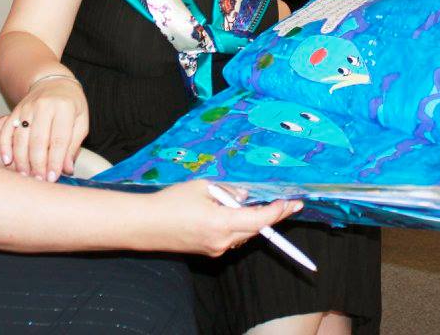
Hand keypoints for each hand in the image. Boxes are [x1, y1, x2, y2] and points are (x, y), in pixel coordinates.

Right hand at [0, 76, 88, 180]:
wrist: (53, 83)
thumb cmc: (71, 105)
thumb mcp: (81, 121)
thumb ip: (73, 145)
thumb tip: (66, 169)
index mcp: (64, 108)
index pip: (59, 139)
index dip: (55, 161)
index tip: (53, 177)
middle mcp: (44, 107)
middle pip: (38, 140)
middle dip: (38, 164)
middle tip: (39, 180)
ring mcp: (27, 108)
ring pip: (21, 137)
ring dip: (22, 160)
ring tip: (26, 176)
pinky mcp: (15, 111)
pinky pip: (7, 130)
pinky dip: (5, 147)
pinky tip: (8, 161)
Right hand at [147, 181, 302, 255]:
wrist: (145, 225)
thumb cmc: (171, 202)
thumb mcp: (202, 187)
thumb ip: (227, 191)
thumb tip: (245, 196)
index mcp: (222, 223)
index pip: (259, 219)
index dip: (279, 211)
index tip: (293, 203)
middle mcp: (222, 241)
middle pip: (256, 229)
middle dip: (272, 216)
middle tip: (287, 204)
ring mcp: (215, 250)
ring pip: (243, 234)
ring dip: (252, 221)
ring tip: (255, 204)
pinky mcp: (208, 252)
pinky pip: (231, 238)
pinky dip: (237, 226)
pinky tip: (231, 214)